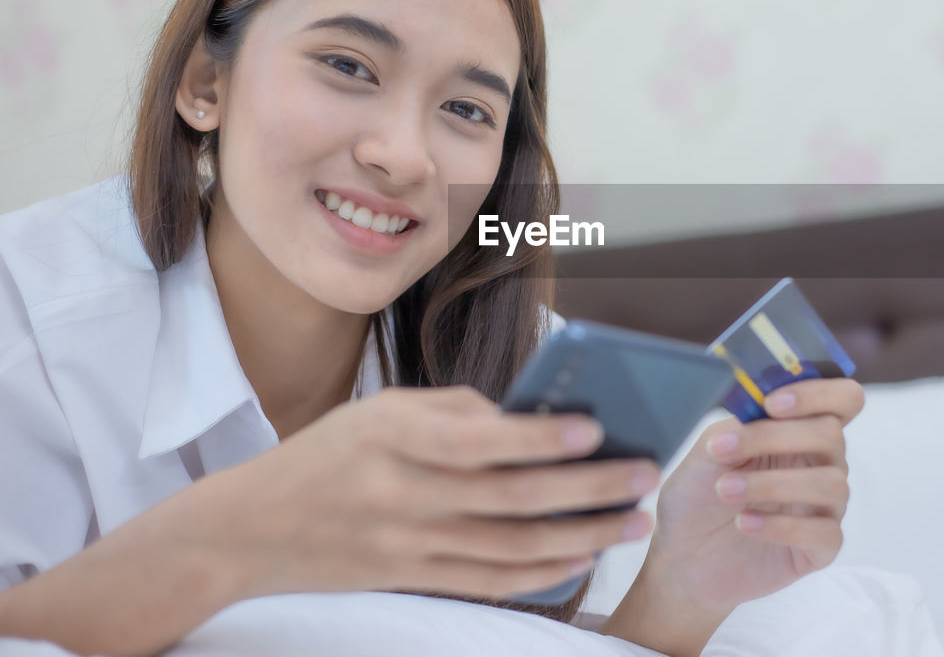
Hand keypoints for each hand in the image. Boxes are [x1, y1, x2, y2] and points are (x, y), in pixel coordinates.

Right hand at [205, 385, 660, 601]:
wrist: (250, 529)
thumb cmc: (326, 454)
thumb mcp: (379, 410)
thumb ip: (452, 410)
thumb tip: (528, 420)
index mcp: (391, 436)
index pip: (476, 440)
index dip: (538, 437)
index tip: (596, 428)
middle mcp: (401, 494)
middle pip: (511, 499)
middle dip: (587, 489)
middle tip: (644, 475)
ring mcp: (406, 545)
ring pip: (511, 548)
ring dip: (581, 536)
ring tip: (632, 522)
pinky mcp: (410, 578)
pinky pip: (487, 581)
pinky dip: (540, 574)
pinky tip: (582, 557)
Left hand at [641, 377, 864, 611]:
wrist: (681, 556)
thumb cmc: (698, 495)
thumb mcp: (710, 448)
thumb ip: (741, 422)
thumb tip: (763, 398)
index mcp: (799, 429)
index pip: (842, 399)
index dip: (818, 393)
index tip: (771, 403)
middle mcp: (820, 464)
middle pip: (832, 435)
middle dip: (773, 438)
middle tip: (724, 451)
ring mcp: (824, 507)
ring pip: (830, 483)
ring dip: (771, 484)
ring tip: (724, 491)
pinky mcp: (820, 549)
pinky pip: (824, 532)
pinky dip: (781, 525)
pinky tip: (744, 523)